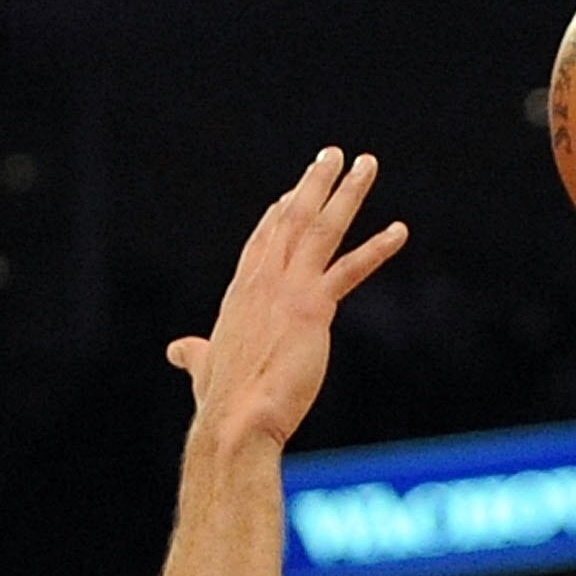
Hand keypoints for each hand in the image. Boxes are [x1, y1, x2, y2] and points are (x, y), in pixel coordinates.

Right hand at [166, 149, 405, 450]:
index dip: (279, 214)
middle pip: (292, 219)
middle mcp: (263, 281)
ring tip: (366, 165)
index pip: (263, 242)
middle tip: (333, 155)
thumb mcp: (203, 368)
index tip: (292, 193)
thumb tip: (176, 350)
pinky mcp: (314, 308)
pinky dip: (376, 248)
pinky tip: (398, 232)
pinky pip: (351, 269)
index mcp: (241, 293)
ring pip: (322, 228)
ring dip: (346, 193)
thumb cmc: (221, 402)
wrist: (235, 420)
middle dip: (313, 184)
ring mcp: (288, 290)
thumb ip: (193, 353)